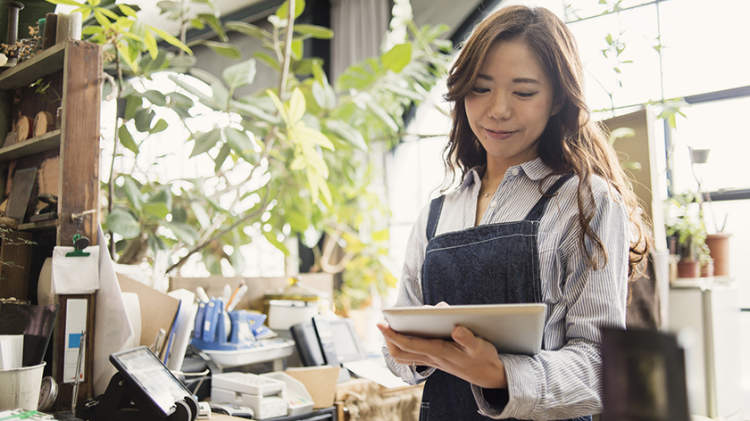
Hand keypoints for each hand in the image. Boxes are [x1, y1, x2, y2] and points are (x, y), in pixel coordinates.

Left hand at [378, 322, 506, 388]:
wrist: (490, 375)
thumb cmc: (484, 358)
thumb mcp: (480, 347)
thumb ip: (468, 338)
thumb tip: (455, 328)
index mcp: (439, 352)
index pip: (409, 344)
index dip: (393, 335)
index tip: (381, 324)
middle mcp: (432, 358)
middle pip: (400, 353)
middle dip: (389, 339)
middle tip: (383, 324)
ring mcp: (433, 361)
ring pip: (405, 356)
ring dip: (394, 344)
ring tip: (390, 328)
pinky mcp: (436, 360)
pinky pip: (413, 356)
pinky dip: (405, 346)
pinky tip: (407, 334)